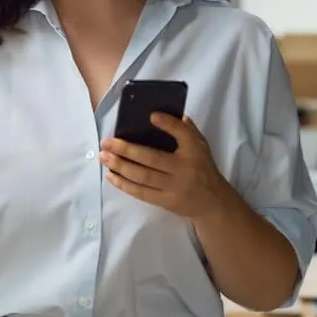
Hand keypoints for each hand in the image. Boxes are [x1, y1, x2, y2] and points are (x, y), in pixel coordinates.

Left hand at [98, 113, 231, 220]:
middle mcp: (182, 169)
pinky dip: (124, 184)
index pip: (182, 134)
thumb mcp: (201, 146)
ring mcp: (172, 187)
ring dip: (120, 166)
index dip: (167, 124)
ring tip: (104, 157)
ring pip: (142, 176)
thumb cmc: (203, 168)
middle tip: (107, 142)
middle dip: (126, 149)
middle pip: (151, 158)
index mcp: (193, 152)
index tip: (150, 115)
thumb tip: (166, 114)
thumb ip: (186, 130)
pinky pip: (141, 193)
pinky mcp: (164, 201)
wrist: (213, 202)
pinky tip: (111, 175)